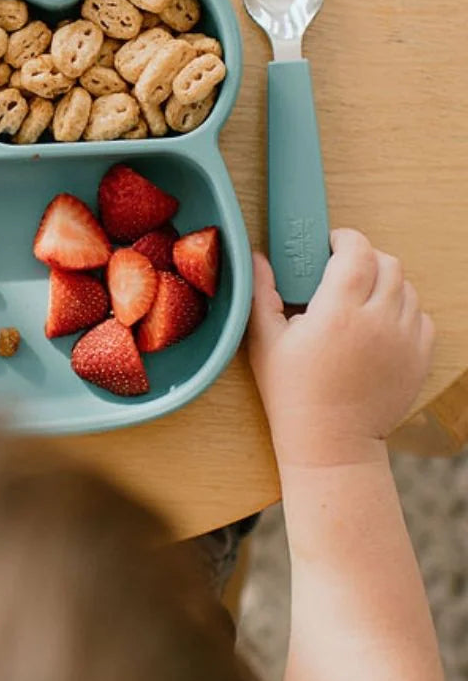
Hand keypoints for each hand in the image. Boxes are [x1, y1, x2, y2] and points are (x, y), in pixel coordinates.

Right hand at [248, 228, 434, 466]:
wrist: (331, 441)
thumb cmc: (291, 392)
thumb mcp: (265, 341)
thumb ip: (262, 293)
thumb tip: (259, 258)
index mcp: (338, 313)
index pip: (357, 252)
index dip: (345, 239)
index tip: (331, 244)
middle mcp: (378, 322)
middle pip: (387, 264)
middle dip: (365, 258)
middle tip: (342, 270)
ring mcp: (404, 340)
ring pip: (407, 288)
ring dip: (384, 283)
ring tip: (359, 299)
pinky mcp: (419, 358)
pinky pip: (421, 316)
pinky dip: (403, 311)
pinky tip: (378, 324)